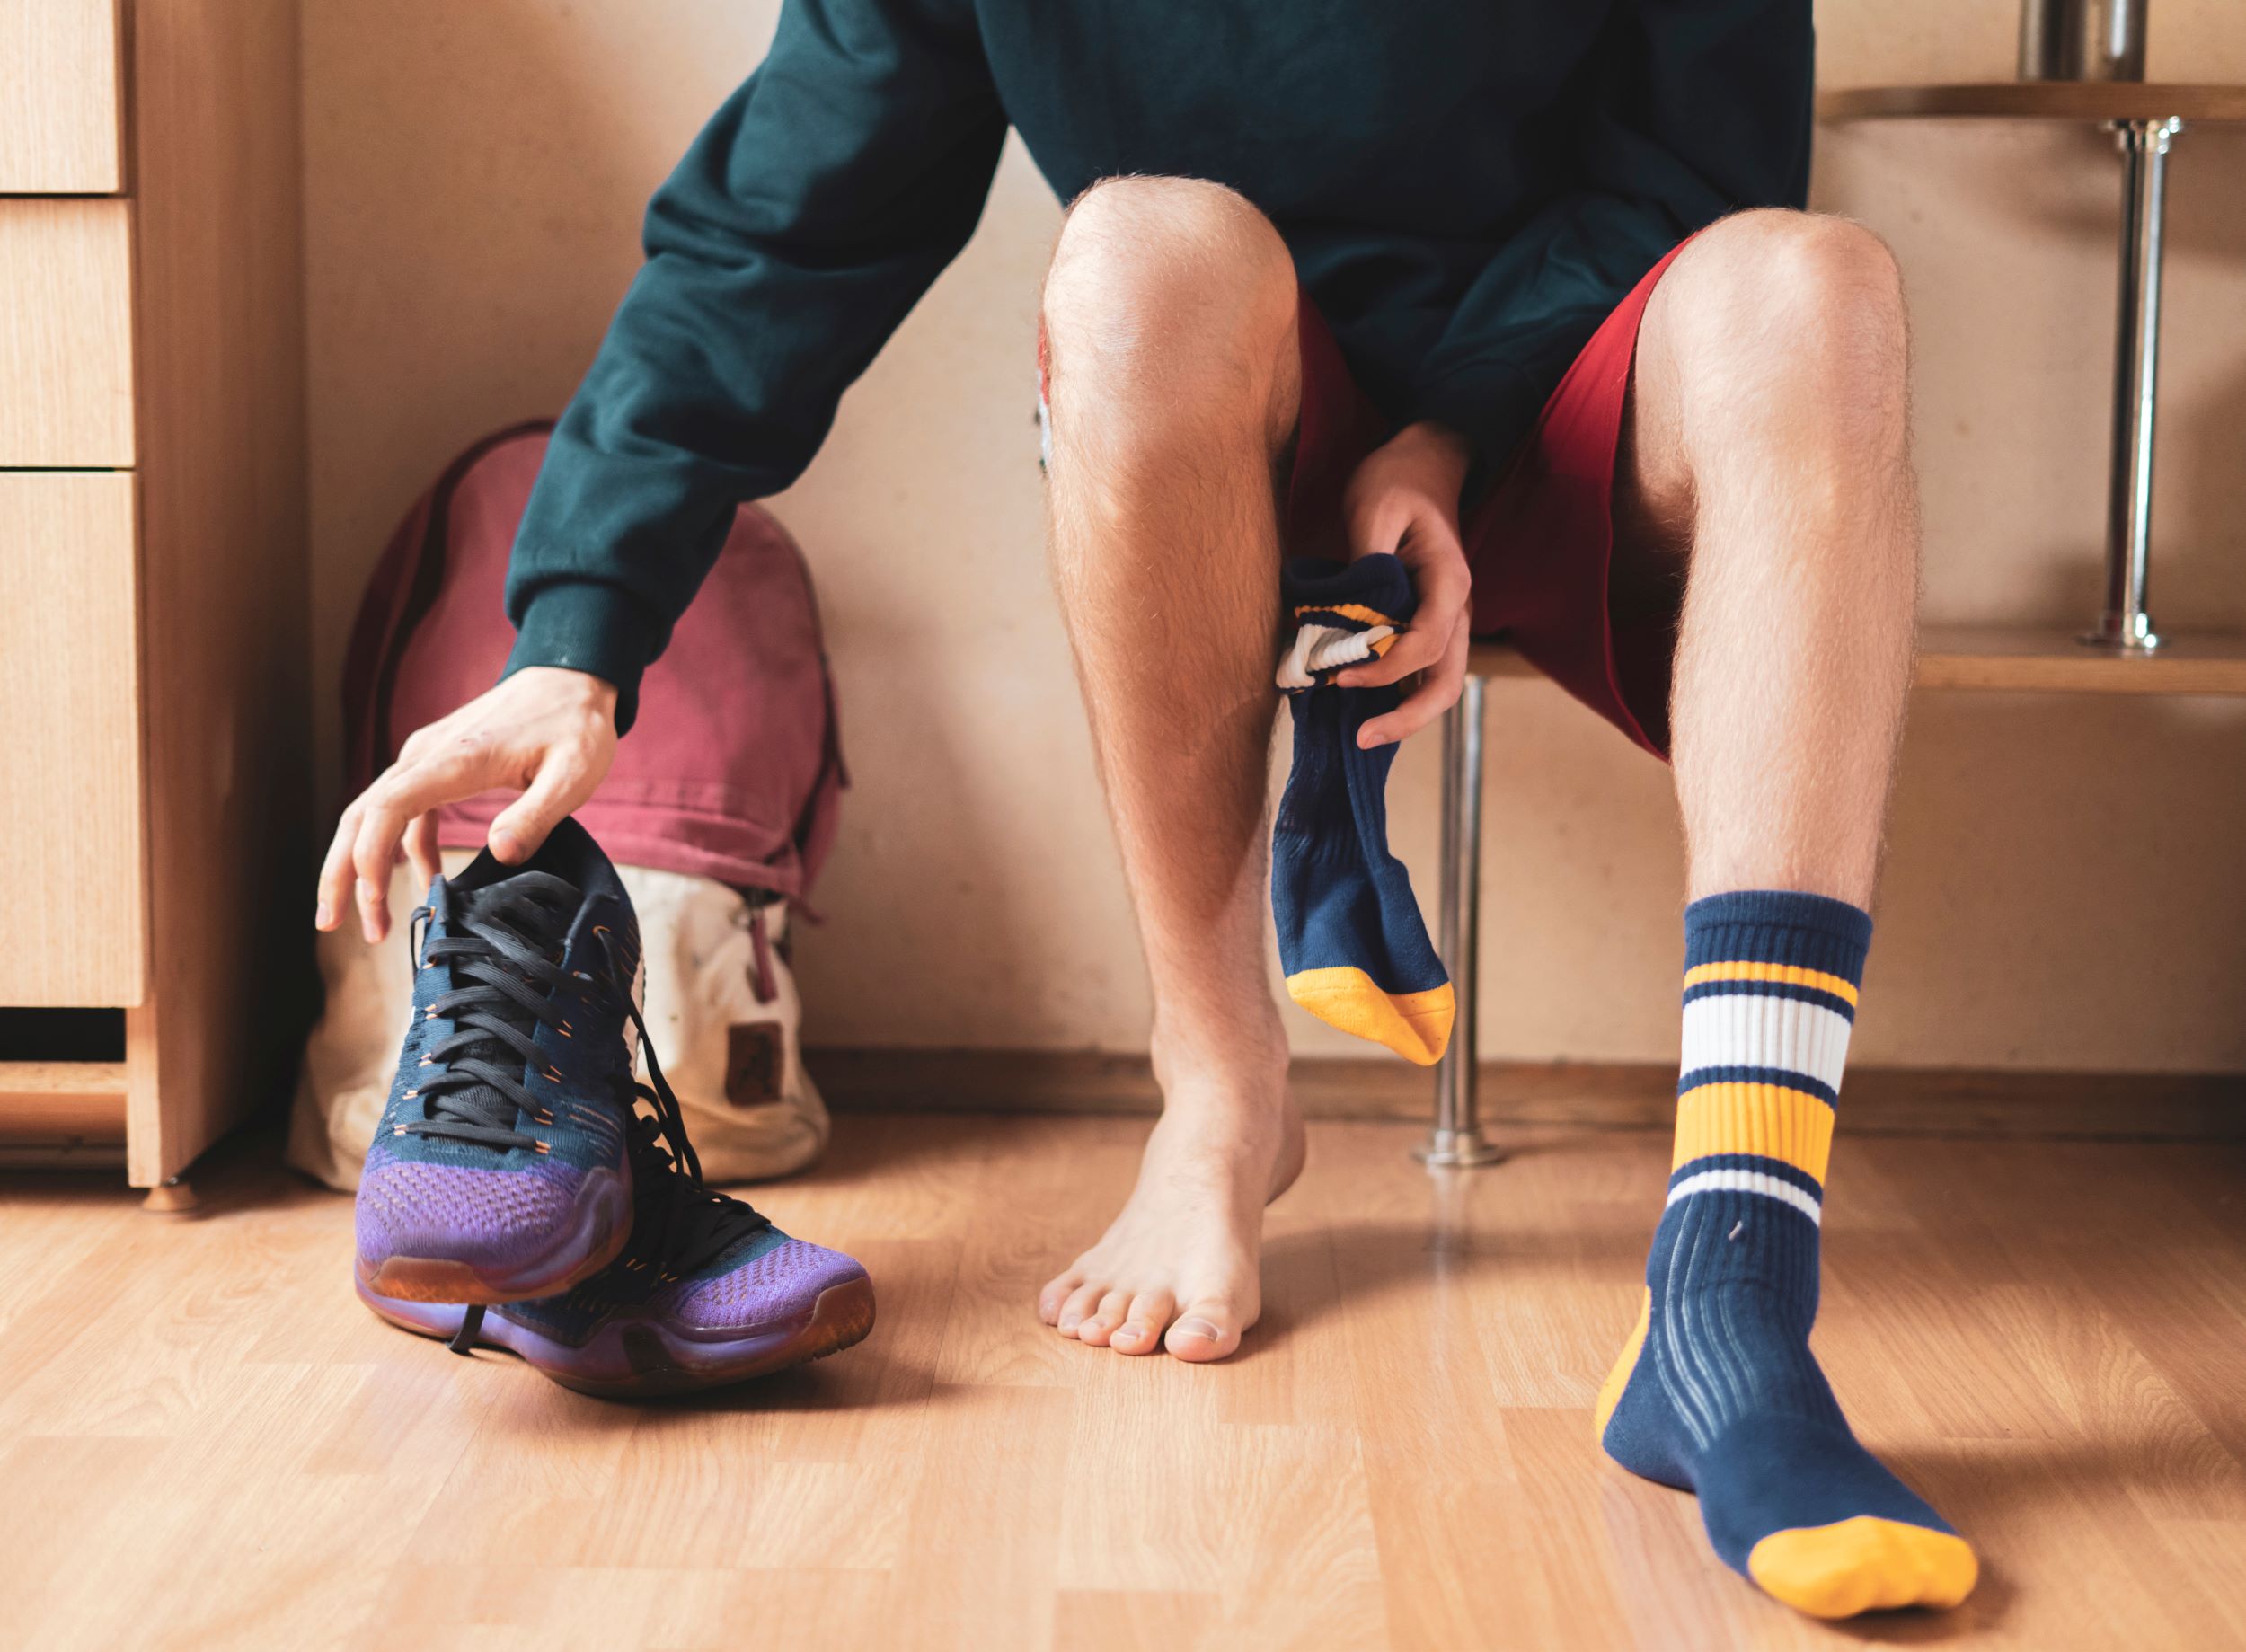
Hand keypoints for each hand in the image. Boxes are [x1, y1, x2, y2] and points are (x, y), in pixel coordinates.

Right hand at [315, 666, 619, 942]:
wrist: (570, 676)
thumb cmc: (574, 723)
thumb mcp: (573, 774)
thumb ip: (536, 815)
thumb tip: (500, 854)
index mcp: (456, 760)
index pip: (387, 808)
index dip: (368, 855)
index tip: (369, 898)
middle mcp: (428, 755)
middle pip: (361, 815)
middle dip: (341, 871)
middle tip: (330, 923)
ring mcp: (428, 757)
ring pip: (374, 814)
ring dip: (363, 866)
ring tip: (371, 921)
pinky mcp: (438, 762)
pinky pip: (404, 809)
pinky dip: (401, 848)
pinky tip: (420, 881)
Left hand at [1333, 420, 1472, 747]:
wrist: (1424, 464)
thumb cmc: (1397, 480)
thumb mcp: (1373, 508)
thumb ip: (1365, 564)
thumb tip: (1347, 617)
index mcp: (1448, 581)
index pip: (1427, 641)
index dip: (1386, 667)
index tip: (1341, 676)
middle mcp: (1456, 609)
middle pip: (1446, 681)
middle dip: (1407, 717)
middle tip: (1362, 739)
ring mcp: (1446, 620)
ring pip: (1438, 682)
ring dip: (1404, 712)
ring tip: (1360, 733)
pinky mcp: (1428, 623)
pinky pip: (1421, 670)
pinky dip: (1397, 692)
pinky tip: (1361, 703)